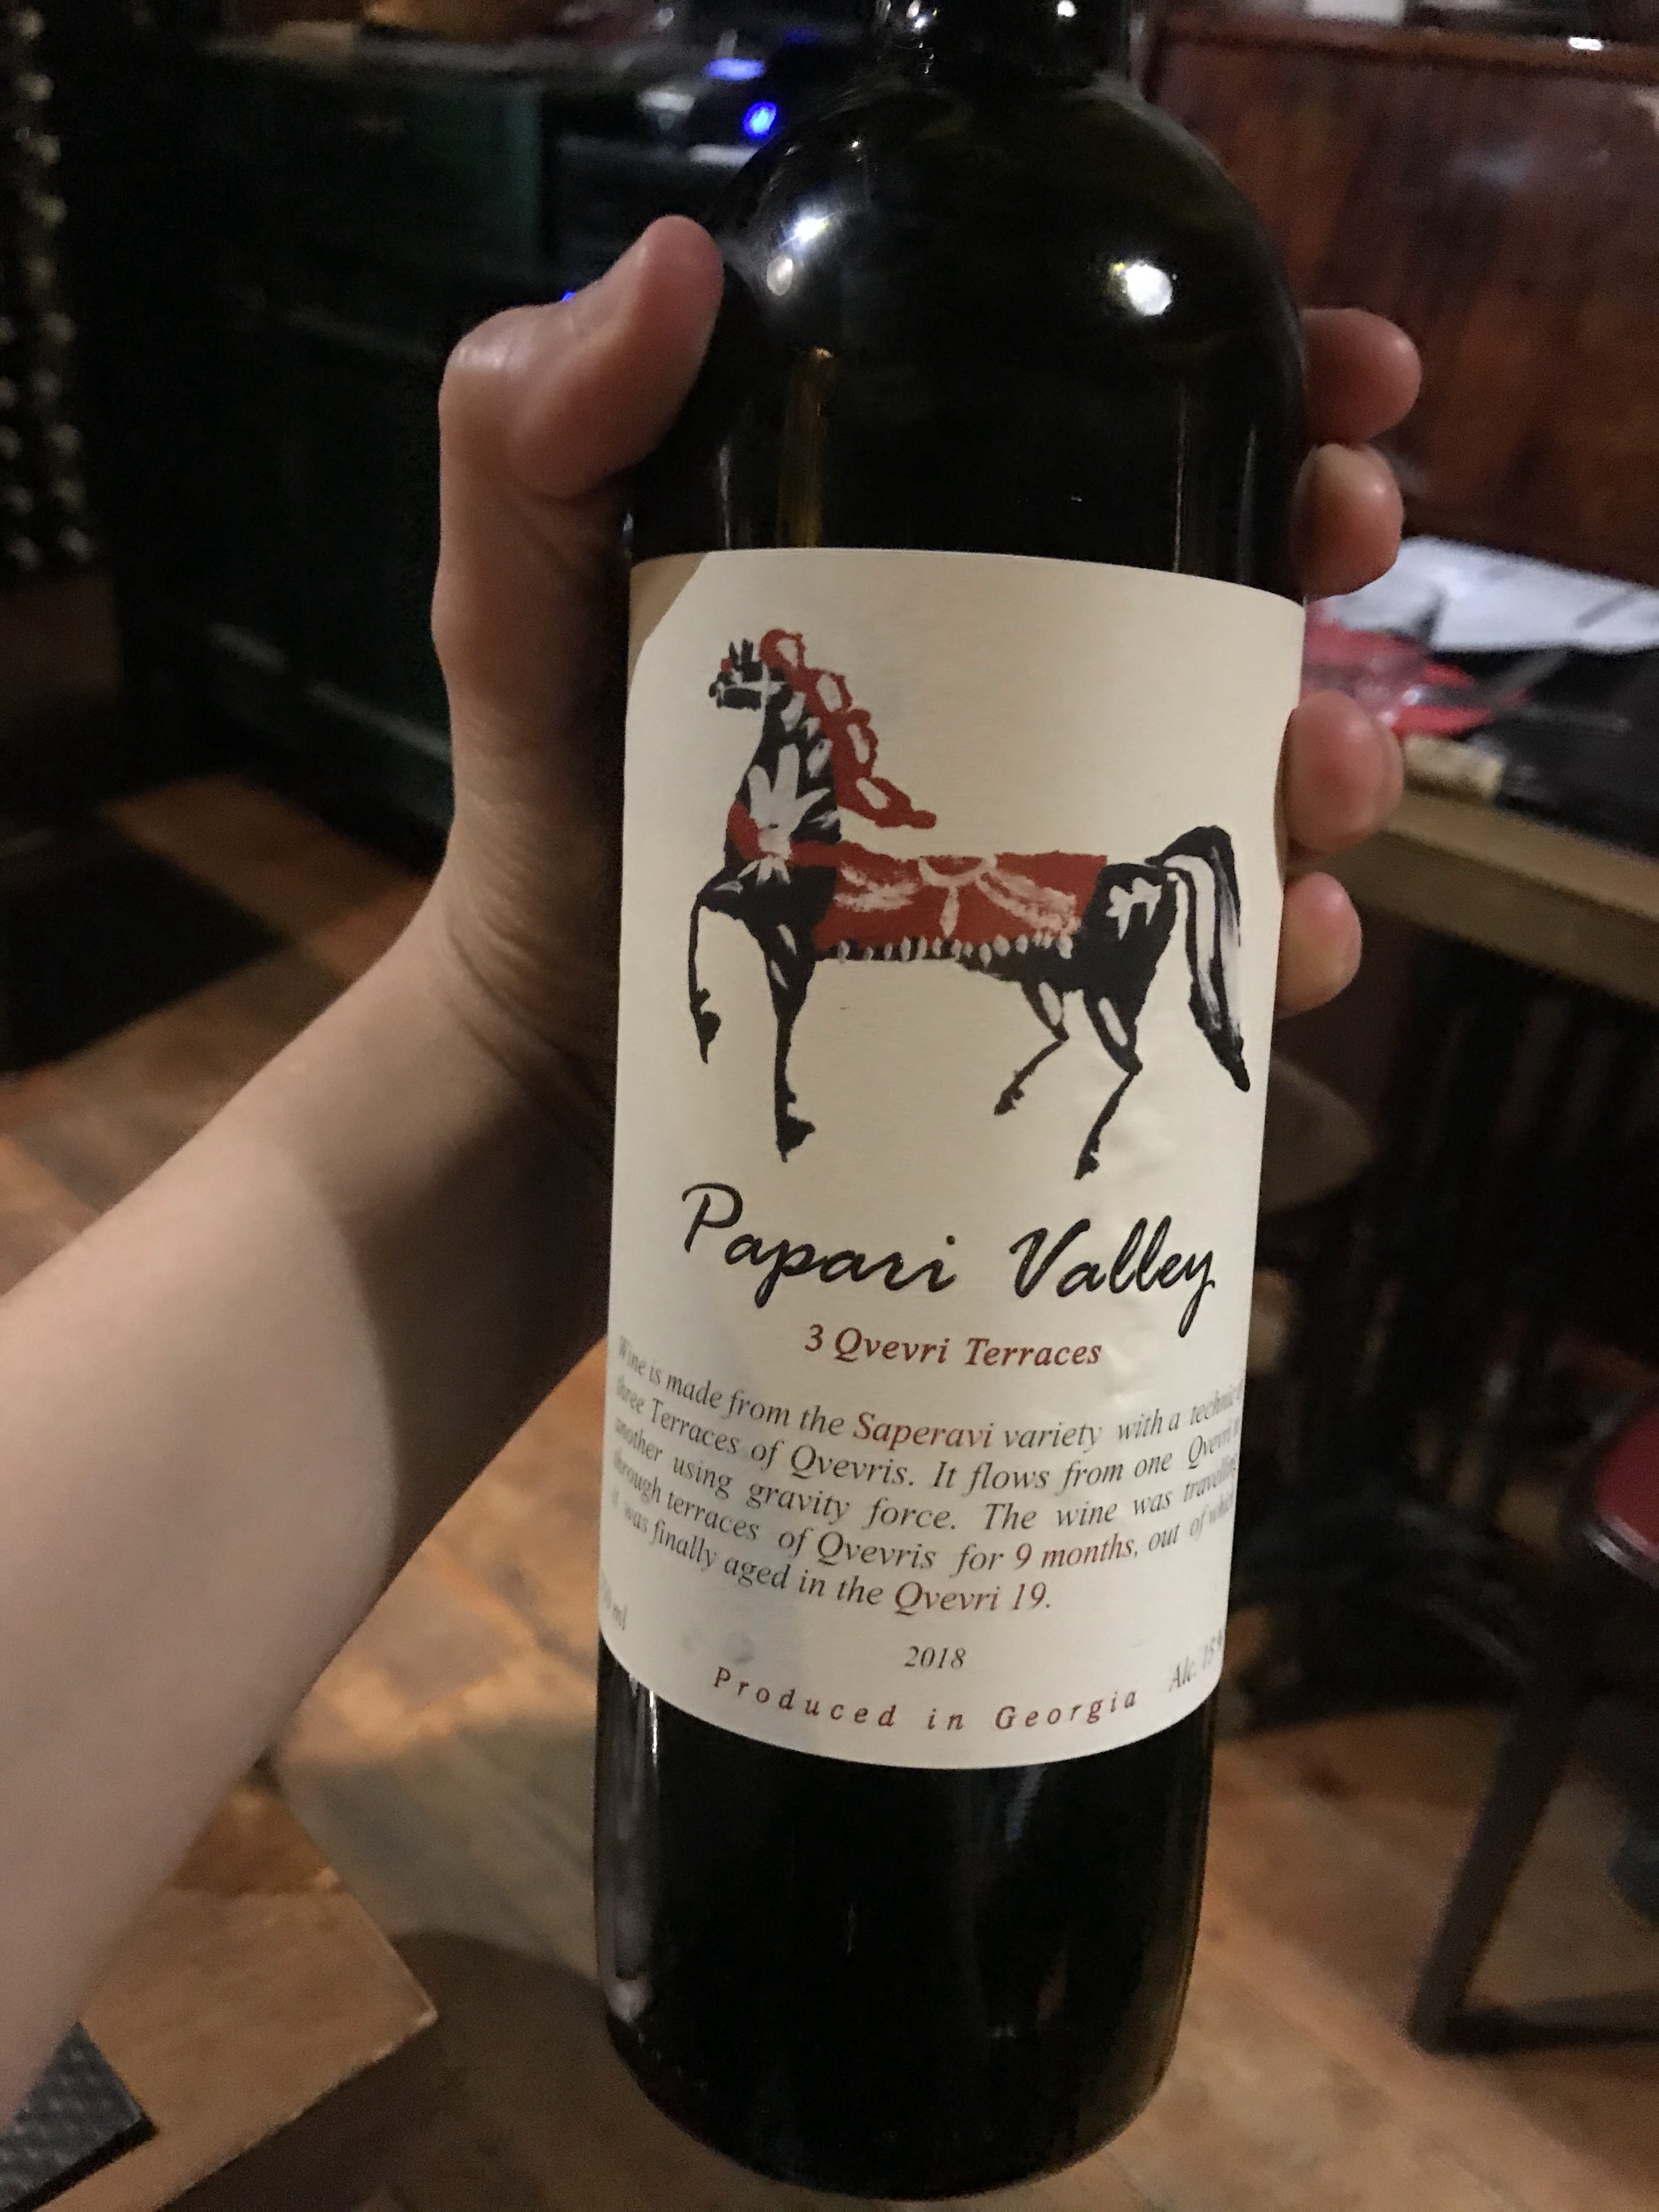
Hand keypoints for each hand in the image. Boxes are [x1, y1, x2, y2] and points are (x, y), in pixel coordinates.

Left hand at [425, 219, 1417, 1130]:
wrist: (565, 1055)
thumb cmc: (556, 817)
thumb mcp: (519, 609)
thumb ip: (532, 440)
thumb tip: (674, 263)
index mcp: (922, 556)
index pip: (1104, 431)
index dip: (1247, 386)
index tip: (1341, 376)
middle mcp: (1013, 677)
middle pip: (1219, 585)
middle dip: (1323, 548)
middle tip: (1344, 540)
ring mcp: (1050, 824)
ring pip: (1247, 762)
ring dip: (1335, 752)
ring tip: (1319, 774)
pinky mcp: (1061, 972)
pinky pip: (1205, 945)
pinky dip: (1287, 937)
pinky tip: (1293, 941)